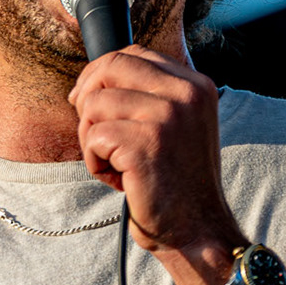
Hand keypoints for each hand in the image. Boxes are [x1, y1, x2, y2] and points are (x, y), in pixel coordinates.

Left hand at [67, 47, 243, 254]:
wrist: (198, 230)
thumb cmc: (177, 182)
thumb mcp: (176, 127)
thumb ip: (150, 96)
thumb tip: (91, 80)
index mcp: (196, 86)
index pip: (133, 53)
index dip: (100, 73)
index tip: (87, 100)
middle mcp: (187, 94)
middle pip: (110, 66)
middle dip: (87, 98)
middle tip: (93, 133)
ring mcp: (168, 117)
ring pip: (94, 104)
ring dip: (92, 139)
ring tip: (116, 164)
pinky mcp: (146, 143)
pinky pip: (94, 137)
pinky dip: (95, 162)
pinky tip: (118, 179)